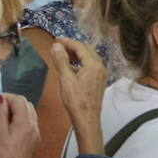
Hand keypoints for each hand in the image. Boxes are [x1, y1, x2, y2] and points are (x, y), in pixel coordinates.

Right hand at [0, 93, 39, 157]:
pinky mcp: (34, 139)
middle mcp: (34, 126)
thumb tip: (0, 98)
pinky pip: (29, 123)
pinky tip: (9, 128)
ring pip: (28, 113)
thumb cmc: (1, 155)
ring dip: (16, 111)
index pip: (20, 100)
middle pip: (26, 104)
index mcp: (26, 122)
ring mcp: (35, 133)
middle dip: (11, 103)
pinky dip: (19, 120)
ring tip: (2, 119)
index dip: (6, 97)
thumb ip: (0, 113)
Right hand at [50, 38, 107, 154]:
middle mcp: (100, 68)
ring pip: (88, 58)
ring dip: (76, 54)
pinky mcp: (98, 81)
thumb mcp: (65, 78)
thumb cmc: (76, 100)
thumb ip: (61, 60)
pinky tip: (70, 67)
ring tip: (62, 54)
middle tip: (58, 45)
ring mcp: (101, 75)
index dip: (67, 42)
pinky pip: (89, 66)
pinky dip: (79, 63)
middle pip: (86, 51)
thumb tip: (56, 46)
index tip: (56, 39)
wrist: (87, 118)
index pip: (80, 47)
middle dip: (72, 46)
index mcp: (94, 65)